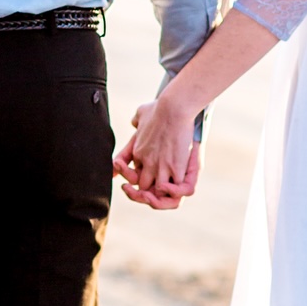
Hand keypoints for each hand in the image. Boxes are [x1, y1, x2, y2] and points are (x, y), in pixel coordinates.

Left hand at [113, 92, 199, 208]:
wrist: (173, 107)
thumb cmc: (160, 107)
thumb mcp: (142, 112)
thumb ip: (138, 120)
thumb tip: (134, 122)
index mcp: (138, 152)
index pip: (131, 173)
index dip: (133, 178)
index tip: (135, 176)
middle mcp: (147, 163)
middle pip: (141, 187)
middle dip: (144, 193)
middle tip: (148, 194)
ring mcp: (160, 167)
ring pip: (155, 194)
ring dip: (158, 198)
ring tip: (161, 196)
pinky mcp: (175, 168)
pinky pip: (175, 192)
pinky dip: (174, 194)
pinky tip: (171, 188)